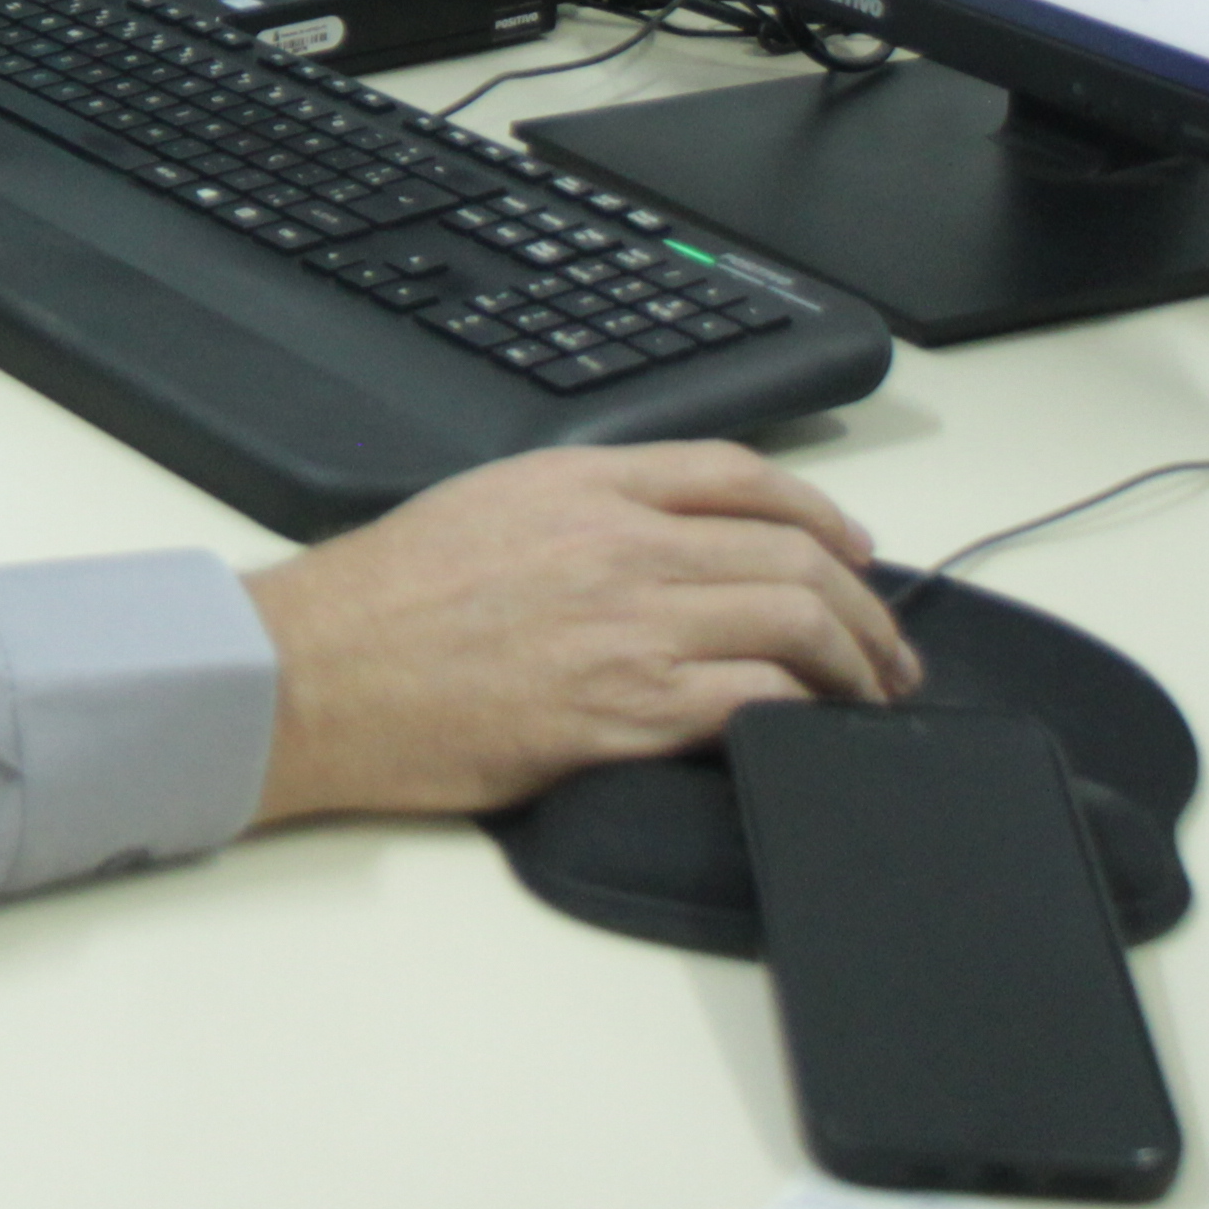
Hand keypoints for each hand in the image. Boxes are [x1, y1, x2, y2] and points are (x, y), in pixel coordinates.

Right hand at [241, 443, 916, 821]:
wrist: (319, 673)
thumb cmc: (382, 601)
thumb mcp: (487, 504)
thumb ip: (584, 507)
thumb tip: (668, 539)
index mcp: (585, 483)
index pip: (742, 477)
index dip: (821, 514)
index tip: (852, 549)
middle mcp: (620, 544)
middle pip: (792, 556)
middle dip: (866, 606)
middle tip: (888, 646)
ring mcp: (628, 628)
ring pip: (795, 626)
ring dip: (855, 665)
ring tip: (870, 696)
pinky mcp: (623, 712)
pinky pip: (753, 702)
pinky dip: (802, 714)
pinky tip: (810, 731)